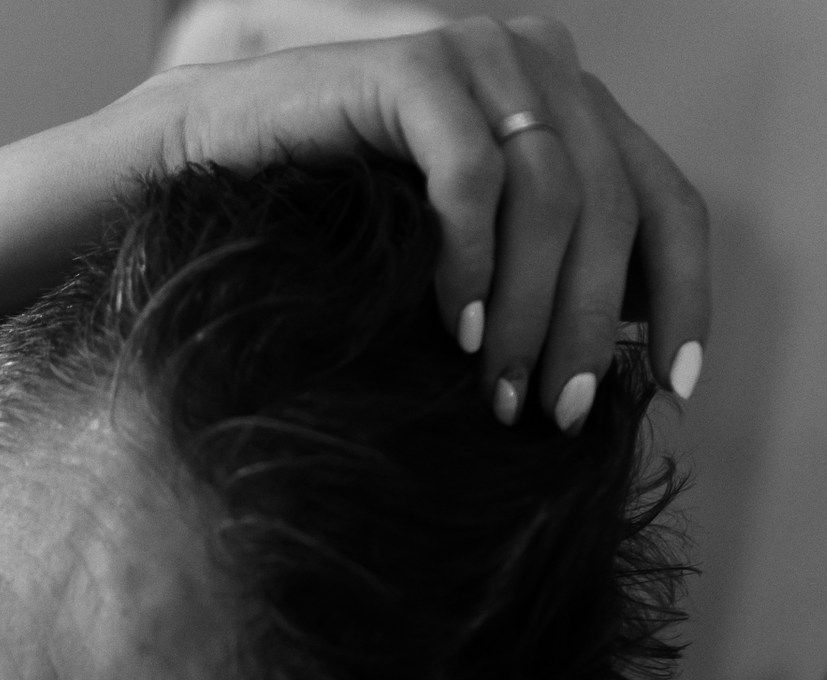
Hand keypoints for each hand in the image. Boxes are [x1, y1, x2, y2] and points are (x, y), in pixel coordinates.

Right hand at [122, 16, 708, 426]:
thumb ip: (538, 281)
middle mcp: (537, 67)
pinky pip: (472, 173)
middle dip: (591, 328)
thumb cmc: (329, 236)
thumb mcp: (458, 267)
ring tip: (499, 390)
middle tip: (556, 415)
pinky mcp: (413, 65)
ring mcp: (478, 55)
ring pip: (555, 195)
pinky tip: (452, 327)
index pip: (665, 202)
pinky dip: (470, 260)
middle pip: (615, 209)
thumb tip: (615, 361)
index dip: (683, 299)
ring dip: (531, 310)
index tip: (674, 392)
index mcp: (569, 111)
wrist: (205, 173)